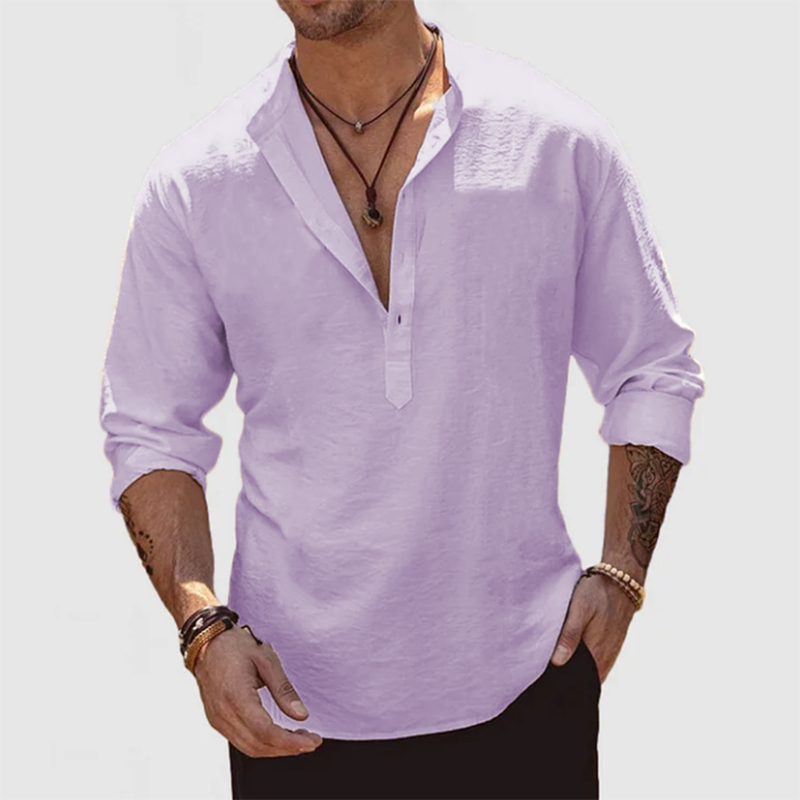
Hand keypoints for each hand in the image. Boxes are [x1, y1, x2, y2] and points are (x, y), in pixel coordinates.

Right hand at [192, 624, 323, 757]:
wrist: (207, 643)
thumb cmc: (234, 646)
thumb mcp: (266, 661)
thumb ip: (284, 690)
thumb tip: (301, 715)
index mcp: (236, 697)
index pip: (266, 732)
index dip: (290, 742)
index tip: (311, 741)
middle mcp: (223, 714)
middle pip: (258, 745)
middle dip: (288, 748)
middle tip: (310, 741)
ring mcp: (217, 720)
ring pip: (249, 748)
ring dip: (276, 749)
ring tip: (298, 739)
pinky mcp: (217, 720)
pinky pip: (241, 741)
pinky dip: (262, 743)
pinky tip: (277, 735)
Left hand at [549, 573, 636, 683]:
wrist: (620, 582)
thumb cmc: (597, 593)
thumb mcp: (580, 609)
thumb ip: (570, 635)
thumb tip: (557, 662)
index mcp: (596, 655)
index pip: (574, 682)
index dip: (557, 681)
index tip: (540, 677)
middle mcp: (603, 661)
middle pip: (579, 679)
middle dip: (562, 677)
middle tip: (541, 667)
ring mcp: (608, 656)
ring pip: (585, 672)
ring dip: (571, 668)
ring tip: (551, 660)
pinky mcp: (609, 649)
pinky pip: (592, 664)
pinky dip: (580, 661)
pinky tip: (567, 651)